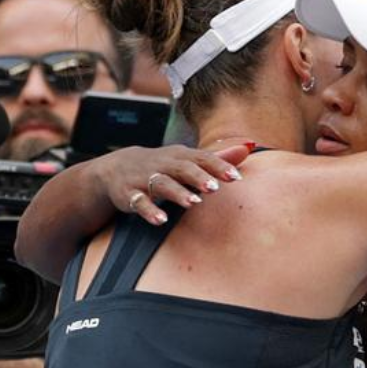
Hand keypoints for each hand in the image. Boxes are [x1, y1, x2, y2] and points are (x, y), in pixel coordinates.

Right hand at [101, 143, 252, 226]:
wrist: (116, 168)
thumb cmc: (163, 166)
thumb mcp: (188, 160)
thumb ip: (217, 158)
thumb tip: (249, 147)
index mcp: (180, 155)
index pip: (202, 158)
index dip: (218, 166)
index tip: (236, 177)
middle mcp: (163, 164)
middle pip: (182, 168)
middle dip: (198, 177)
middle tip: (215, 188)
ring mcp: (145, 178)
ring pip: (162, 184)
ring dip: (177, 193)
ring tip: (193, 203)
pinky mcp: (130, 194)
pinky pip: (139, 202)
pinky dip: (149, 210)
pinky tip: (161, 220)